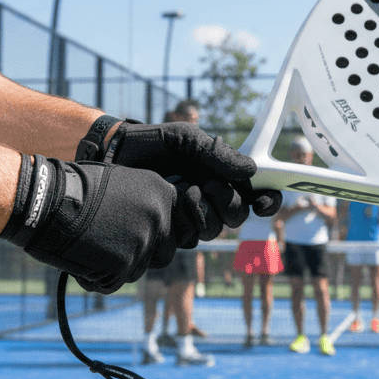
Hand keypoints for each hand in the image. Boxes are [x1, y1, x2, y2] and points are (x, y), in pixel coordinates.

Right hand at [0, 155, 248, 293]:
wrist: (45, 200)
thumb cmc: (76, 188)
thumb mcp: (122, 184)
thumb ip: (145, 204)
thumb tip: (159, 225)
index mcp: (163, 193)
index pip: (176, 229)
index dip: (156, 236)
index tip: (134, 235)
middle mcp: (159, 217)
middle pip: (163, 254)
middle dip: (139, 256)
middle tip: (108, 244)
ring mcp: (142, 242)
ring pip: (136, 271)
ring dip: (114, 267)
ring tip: (87, 245)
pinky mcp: (122, 265)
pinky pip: (111, 283)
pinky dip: (94, 278)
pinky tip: (78, 257)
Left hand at [78, 117, 281, 218]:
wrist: (112, 156)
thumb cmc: (150, 143)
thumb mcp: (186, 139)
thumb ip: (217, 153)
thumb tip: (251, 171)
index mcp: (221, 177)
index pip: (255, 195)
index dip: (266, 201)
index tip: (263, 202)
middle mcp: (209, 201)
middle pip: (236, 217)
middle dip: (225, 202)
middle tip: (204, 182)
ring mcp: (189, 219)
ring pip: (211, 231)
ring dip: (198, 209)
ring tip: (176, 187)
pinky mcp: (168, 234)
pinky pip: (184, 240)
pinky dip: (178, 221)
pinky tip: (163, 203)